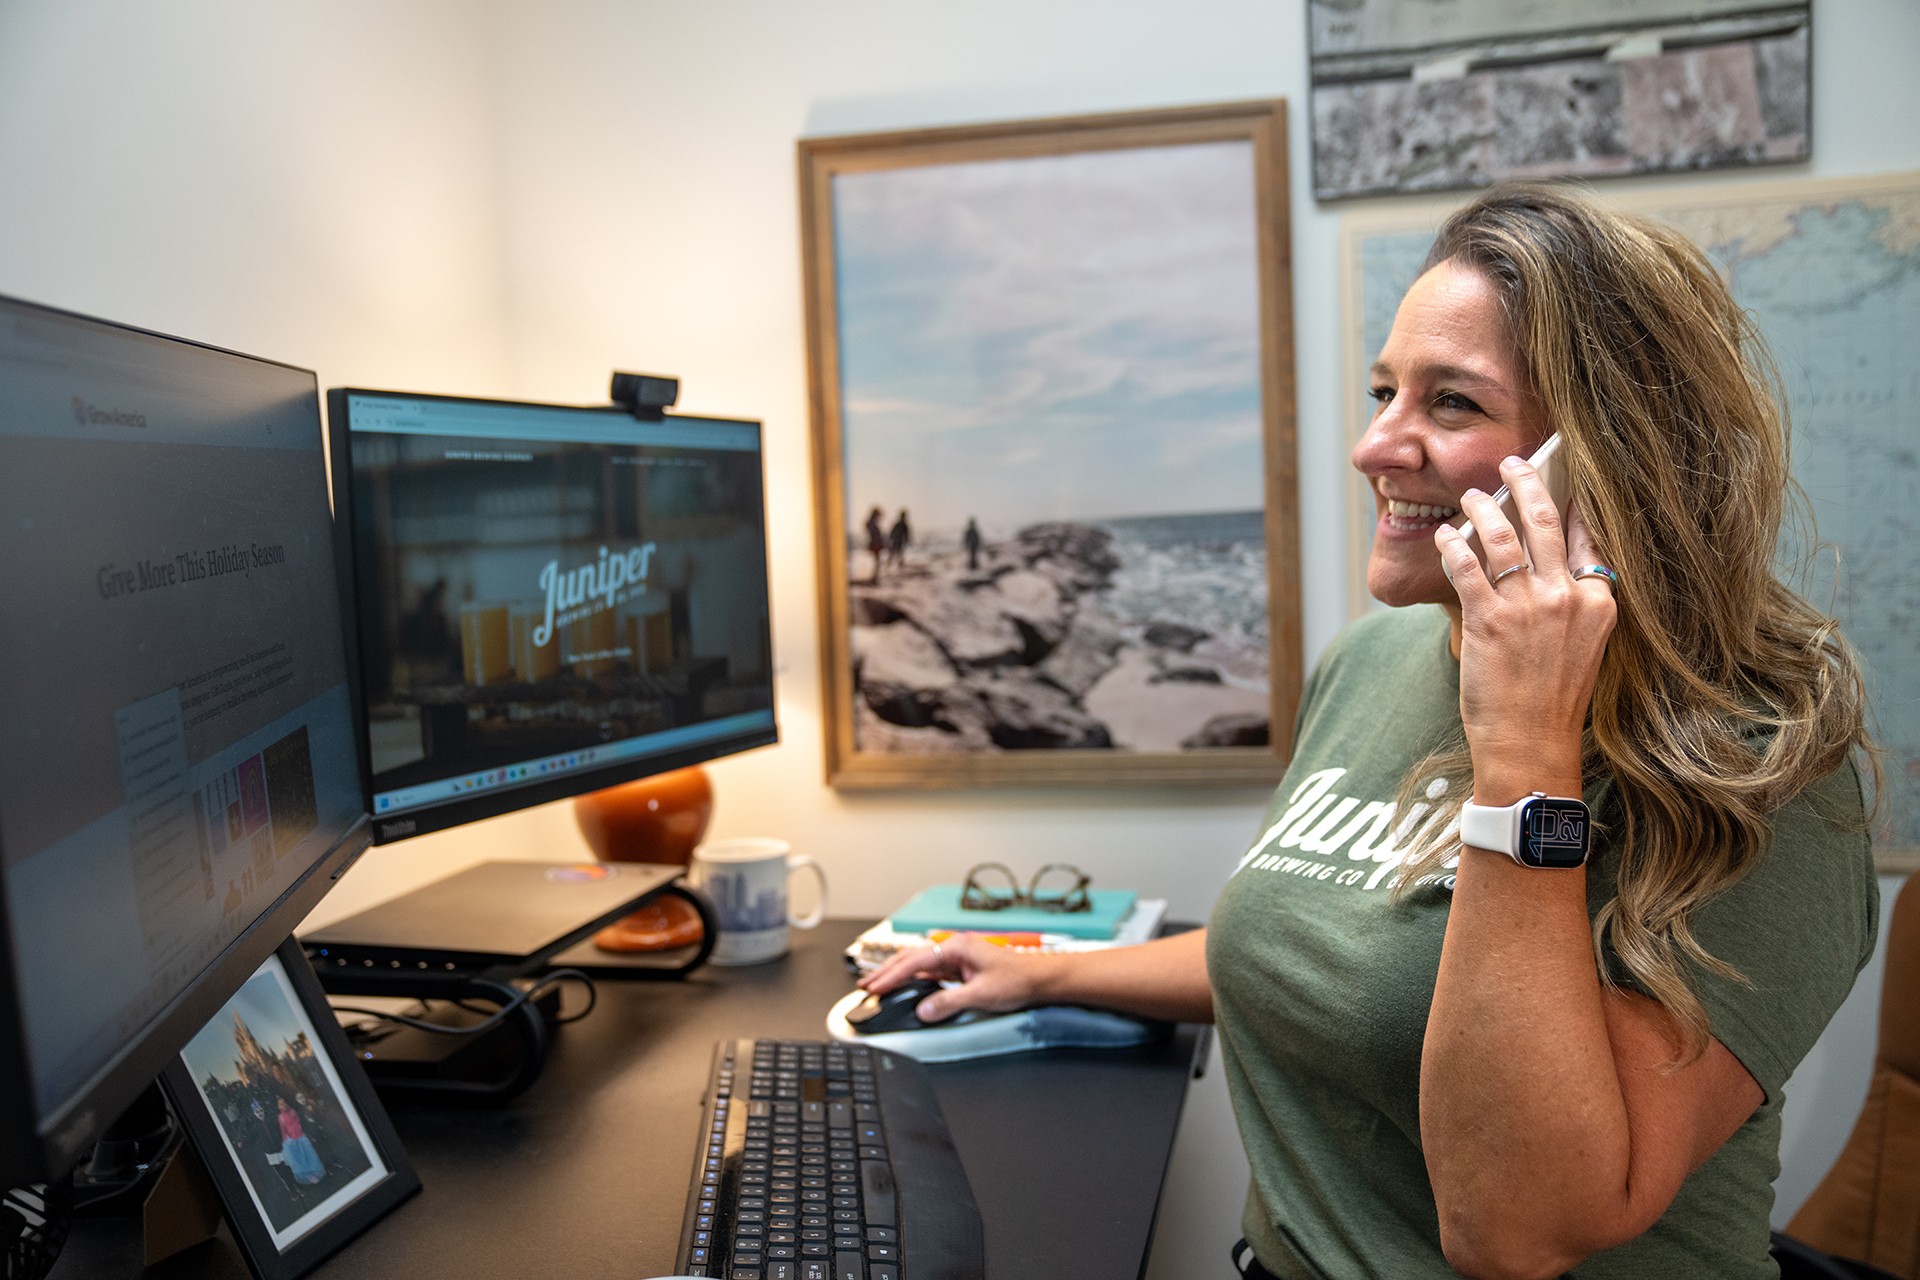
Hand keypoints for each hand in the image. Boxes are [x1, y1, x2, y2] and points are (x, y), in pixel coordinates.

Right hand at [857, 933, 1054, 1022]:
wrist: (1040, 980)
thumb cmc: (1018, 979)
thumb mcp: (981, 994)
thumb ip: (949, 1002)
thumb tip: (923, 1010)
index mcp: (956, 947)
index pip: (914, 960)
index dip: (891, 976)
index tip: (874, 987)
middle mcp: (954, 949)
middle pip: (911, 958)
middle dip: (886, 972)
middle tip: (865, 986)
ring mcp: (957, 958)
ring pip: (918, 965)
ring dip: (897, 975)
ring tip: (877, 986)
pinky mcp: (961, 969)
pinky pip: (930, 972)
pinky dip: (913, 980)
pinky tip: (904, 988)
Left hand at [1435, 454, 1615, 784]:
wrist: (1531, 745)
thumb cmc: (1552, 701)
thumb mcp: (1584, 647)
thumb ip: (1575, 603)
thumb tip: (1549, 564)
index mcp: (1597, 602)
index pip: (1590, 536)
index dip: (1575, 501)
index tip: (1567, 476)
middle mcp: (1567, 597)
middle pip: (1546, 521)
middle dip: (1527, 482)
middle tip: (1514, 461)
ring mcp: (1528, 607)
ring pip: (1503, 534)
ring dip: (1483, 507)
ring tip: (1472, 496)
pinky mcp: (1488, 619)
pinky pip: (1466, 565)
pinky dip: (1453, 544)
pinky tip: (1445, 535)